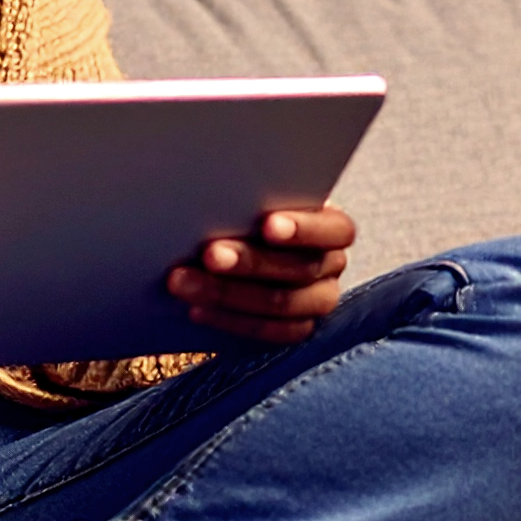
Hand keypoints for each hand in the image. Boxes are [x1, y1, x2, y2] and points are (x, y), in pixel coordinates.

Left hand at [166, 203, 355, 347]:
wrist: (237, 253)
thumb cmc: (246, 213)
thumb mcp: (252, 201)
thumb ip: (248, 199)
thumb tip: (210, 187)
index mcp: (333, 228)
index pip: (336, 230)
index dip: (303, 229)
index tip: (266, 225)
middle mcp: (330, 266)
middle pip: (300, 268)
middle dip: (250, 261)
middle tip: (209, 254)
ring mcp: (316, 301)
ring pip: (282, 303)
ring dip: (228, 292)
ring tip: (184, 282)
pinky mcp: (294, 329)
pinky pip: (268, 333)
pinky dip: (229, 320)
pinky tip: (196, 309)